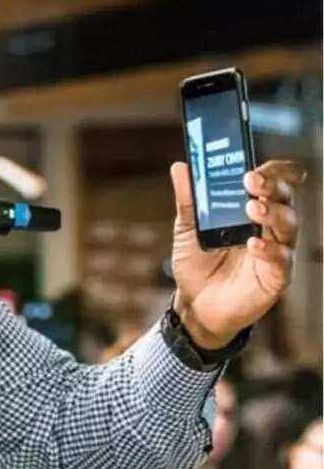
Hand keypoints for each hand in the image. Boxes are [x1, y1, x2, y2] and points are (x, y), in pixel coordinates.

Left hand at [169, 159, 304, 348]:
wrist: (194, 303)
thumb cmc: (196, 263)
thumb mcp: (187, 230)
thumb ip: (188, 200)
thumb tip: (180, 167)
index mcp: (253, 209)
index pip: (274, 182)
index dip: (273, 170)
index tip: (257, 164)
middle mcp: (270, 227)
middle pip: (284, 198)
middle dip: (272, 185)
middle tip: (252, 180)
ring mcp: (277, 251)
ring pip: (289, 225)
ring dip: (273, 213)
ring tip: (252, 207)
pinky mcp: (276, 277)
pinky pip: (282, 261)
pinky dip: (270, 250)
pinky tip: (255, 243)